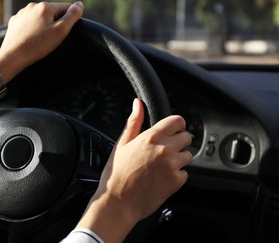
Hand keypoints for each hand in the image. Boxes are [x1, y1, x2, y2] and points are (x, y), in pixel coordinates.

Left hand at [0, 1, 84, 83]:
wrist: (13, 56)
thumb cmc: (37, 46)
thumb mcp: (60, 31)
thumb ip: (72, 16)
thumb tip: (79, 5)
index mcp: (45, 7)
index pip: (66, 7)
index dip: (69, 20)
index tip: (64, 32)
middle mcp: (32, 6)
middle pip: (53, 12)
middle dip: (55, 23)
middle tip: (52, 39)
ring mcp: (22, 13)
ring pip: (40, 17)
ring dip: (44, 26)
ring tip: (41, 40)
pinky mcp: (15, 22)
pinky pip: (29, 23)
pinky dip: (33, 29)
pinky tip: (32, 39)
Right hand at [76, 98, 192, 241]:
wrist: (117, 203)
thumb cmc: (116, 174)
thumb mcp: (121, 144)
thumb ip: (133, 122)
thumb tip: (137, 103)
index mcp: (151, 137)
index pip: (178, 121)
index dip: (175, 125)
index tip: (171, 130)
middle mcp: (165, 149)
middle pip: (187, 137)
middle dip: (178, 141)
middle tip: (165, 150)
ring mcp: (172, 166)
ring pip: (188, 155)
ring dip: (179, 158)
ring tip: (161, 165)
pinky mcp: (176, 181)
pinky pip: (185, 173)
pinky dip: (177, 175)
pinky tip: (162, 177)